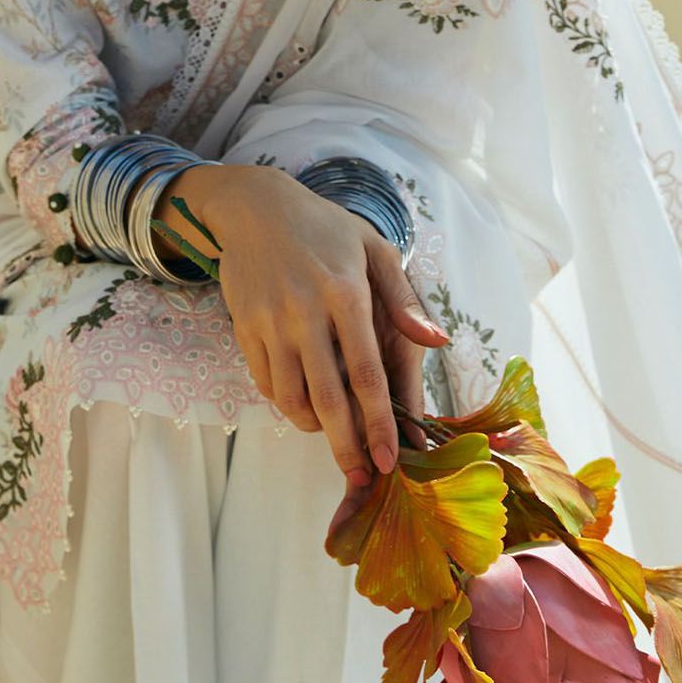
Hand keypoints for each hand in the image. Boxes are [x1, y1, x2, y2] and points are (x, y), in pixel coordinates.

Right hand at [183, 164, 447, 482]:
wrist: (255, 207)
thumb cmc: (325, 228)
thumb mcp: (374, 250)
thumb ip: (404, 300)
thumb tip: (437, 342)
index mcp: (346, 294)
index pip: (367, 374)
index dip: (379, 423)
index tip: (388, 459)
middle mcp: (305, 312)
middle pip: (328, 398)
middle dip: (346, 445)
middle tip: (359, 475)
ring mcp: (270, 322)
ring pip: (290, 396)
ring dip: (312, 426)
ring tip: (331, 434)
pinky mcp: (244, 327)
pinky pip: (264, 381)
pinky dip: (284, 403)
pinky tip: (301, 405)